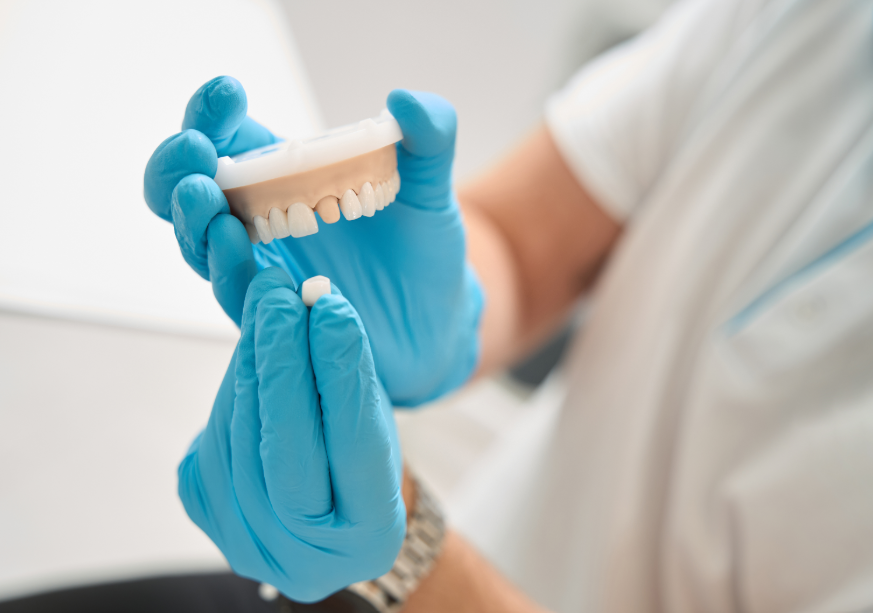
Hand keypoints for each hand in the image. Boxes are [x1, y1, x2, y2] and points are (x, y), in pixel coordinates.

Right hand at [144, 77, 483, 405]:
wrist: (438, 321)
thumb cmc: (423, 249)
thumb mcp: (431, 189)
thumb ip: (430, 137)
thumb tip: (405, 99)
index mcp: (287, 176)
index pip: (230, 138)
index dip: (214, 114)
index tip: (228, 94)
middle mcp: (261, 220)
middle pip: (190, 189)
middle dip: (178, 167)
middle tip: (195, 150)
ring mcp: (263, 268)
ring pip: (200, 243)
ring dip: (193, 217)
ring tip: (203, 194)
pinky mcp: (275, 315)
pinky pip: (237, 293)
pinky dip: (228, 268)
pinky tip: (234, 243)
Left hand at [178, 267, 404, 601]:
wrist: (328, 515)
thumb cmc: (363, 462)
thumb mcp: (376, 426)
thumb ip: (349, 378)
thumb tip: (314, 305)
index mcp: (368, 539)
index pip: (353, 448)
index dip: (341, 374)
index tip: (333, 311)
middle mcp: (304, 557)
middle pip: (284, 451)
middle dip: (281, 363)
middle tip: (281, 296)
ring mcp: (248, 542)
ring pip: (239, 438)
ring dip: (251, 362)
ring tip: (266, 303)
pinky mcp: (208, 513)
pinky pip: (214, 438)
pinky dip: (234, 385)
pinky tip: (251, 346)